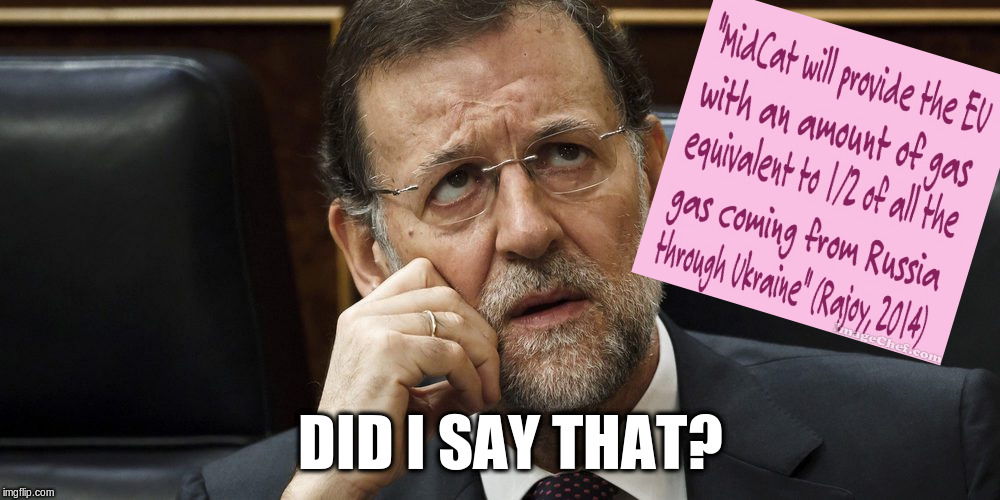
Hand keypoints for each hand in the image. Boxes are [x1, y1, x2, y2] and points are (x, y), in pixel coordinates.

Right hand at [282, 258, 500, 498]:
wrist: (339, 472)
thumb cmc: (376, 437)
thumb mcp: (411, 389)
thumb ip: (441, 365)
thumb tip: (489, 355)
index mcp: (363, 316)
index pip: (423, 273)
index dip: (459, 304)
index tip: (473, 346)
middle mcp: (363, 315)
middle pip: (446, 294)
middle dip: (480, 334)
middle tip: (490, 375)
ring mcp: (372, 329)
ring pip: (455, 322)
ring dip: (483, 361)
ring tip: (484, 395)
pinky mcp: (386, 352)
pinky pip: (451, 354)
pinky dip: (472, 381)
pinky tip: (471, 405)